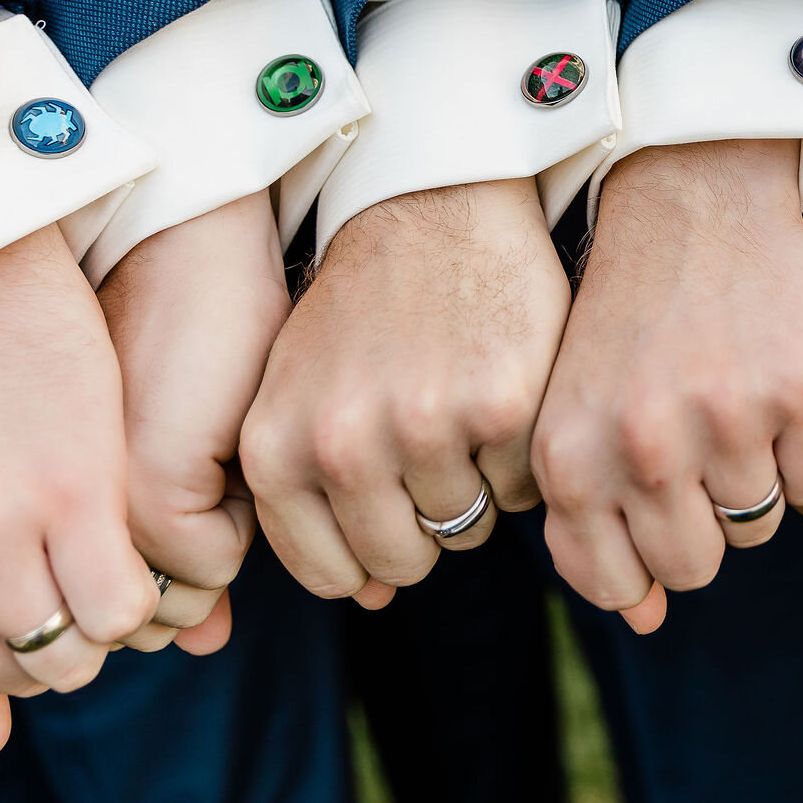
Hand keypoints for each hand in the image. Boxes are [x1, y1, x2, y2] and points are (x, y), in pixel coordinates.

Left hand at [0, 226, 160, 756]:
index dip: (24, 650)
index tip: (53, 589)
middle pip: (24, 675)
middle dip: (73, 637)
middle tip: (97, 564)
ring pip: (81, 648)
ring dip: (117, 612)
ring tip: (126, 547)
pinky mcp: (72, 498)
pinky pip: (127, 602)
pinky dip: (149, 584)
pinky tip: (150, 527)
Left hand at [98, 192, 286, 652]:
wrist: (182, 246)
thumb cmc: (176, 334)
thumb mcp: (163, 457)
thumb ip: (167, 559)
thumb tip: (202, 646)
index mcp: (42, 512)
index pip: (107, 616)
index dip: (166, 573)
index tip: (179, 485)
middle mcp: (53, 523)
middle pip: (142, 622)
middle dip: (191, 567)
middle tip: (196, 468)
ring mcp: (95, 513)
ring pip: (180, 600)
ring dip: (219, 543)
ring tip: (208, 452)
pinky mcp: (146, 491)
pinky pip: (215, 561)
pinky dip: (244, 517)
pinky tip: (228, 439)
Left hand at [243, 180, 563, 607]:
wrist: (428, 202)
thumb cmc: (362, 305)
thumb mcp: (297, 393)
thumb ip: (311, 499)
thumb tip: (369, 600)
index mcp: (277, 451)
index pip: (331, 575)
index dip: (370, 552)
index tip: (390, 503)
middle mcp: (342, 447)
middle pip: (403, 563)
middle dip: (426, 526)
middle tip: (435, 455)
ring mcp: (422, 428)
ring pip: (468, 529)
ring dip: (477, 490)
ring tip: (465, 414)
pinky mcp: (499, 406)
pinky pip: (525, 486)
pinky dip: (523, 458)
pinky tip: (503, 395)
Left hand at [531, 140, 802, 631]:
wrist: (694, 201)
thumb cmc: (629, 316)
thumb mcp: (579, 414)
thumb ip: (592, 520)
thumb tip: (645, 622)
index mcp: (571, 459)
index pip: (617, 582)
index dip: (646, 561)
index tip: (657, 509)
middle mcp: (642, 447)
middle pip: (697, 564)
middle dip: (706, 524)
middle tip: (703, 452)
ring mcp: (725, 420)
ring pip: (760, 524)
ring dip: (756, 479)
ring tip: (734, 405)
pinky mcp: (800, 392)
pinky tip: (774, 386)